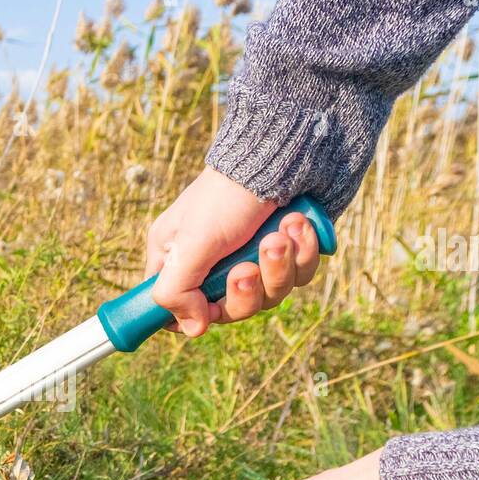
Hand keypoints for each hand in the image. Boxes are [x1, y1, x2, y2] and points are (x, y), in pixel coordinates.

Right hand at [146, 167, 322, 336]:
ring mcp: (255, 255)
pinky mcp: (290, 250)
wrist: (286, 149)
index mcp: (179, 257)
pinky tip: (298, 223)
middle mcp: (215, 260)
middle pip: (231, 309)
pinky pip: (299, 274)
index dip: (193, 316)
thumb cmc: (229, 193)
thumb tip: (192, 330)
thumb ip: (177, 291)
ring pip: (269, 295)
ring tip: (280, 233)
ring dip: (277, 266)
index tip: (207, 311)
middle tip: (247, 265)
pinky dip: (301, 252)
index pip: (177, 306)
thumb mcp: (191, 243)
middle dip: (246, 289)